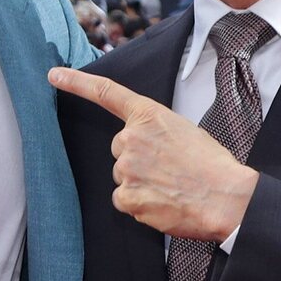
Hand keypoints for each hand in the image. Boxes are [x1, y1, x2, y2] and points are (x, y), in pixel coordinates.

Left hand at [48, 67, 257, 240]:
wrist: (226, 198)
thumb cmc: (212, 165)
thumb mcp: (183, 130)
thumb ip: (154, 131)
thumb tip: (144, 148)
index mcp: (148, 115)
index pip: (105, 93)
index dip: (76, 83)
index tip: (54, 76)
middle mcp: (130, 138)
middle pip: (120, 149)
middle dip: (138, 159)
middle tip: (169, 168)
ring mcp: (126, 168)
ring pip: (123, 176)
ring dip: (140, 183)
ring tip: (171, 186)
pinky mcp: (126, 197)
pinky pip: (124, 199)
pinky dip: (140, 204)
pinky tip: (163, 202)